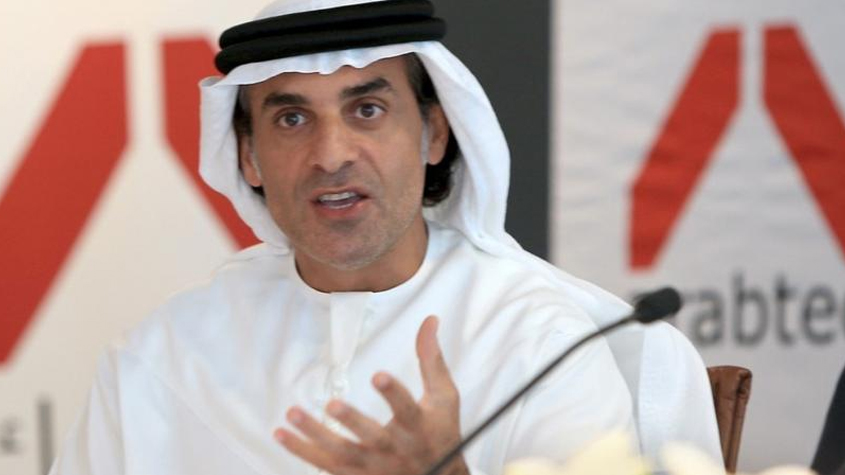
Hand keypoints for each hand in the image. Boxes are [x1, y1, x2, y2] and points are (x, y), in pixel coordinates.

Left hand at [274, 316, 468, 474]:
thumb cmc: (440, 432)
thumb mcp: (444, 396)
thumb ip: (431, 359)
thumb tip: (429, 321)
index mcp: (418, 426)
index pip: (407, 409)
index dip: (393, 394)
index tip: (379, 376)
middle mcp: (395, 449)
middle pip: (371, 437)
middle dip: (352, 421)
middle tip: (333, 405)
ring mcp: (374, 466)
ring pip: (341, 453)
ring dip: (314, 435)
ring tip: (293, 414)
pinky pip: (325, 465)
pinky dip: (302, 451)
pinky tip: (282, 434)